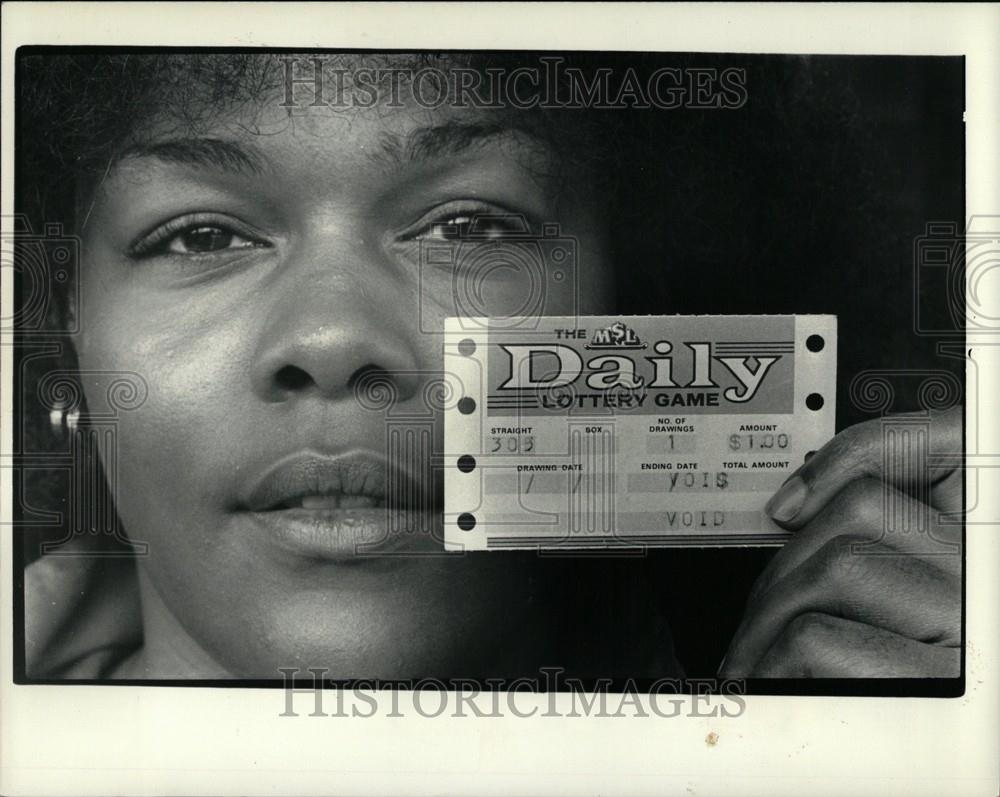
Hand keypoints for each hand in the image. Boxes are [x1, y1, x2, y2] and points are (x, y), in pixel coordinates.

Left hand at [719, 406, 961, 676]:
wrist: (941, 767)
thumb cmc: (915, 674)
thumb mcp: (923, 596)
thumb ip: (884, 545)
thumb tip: (799, 506)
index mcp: (982, 545)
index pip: (933, 449)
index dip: (853, 456)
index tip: (792, 502)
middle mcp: (981, 582)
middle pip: (853, 517)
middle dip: (781, 568)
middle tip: (759, 618)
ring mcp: (964, 633)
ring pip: (831, 568)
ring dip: (769, 618)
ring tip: (758, 658)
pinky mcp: (931, 690)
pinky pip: (818, 638)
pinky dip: (774, 663)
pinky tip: (773, 684)